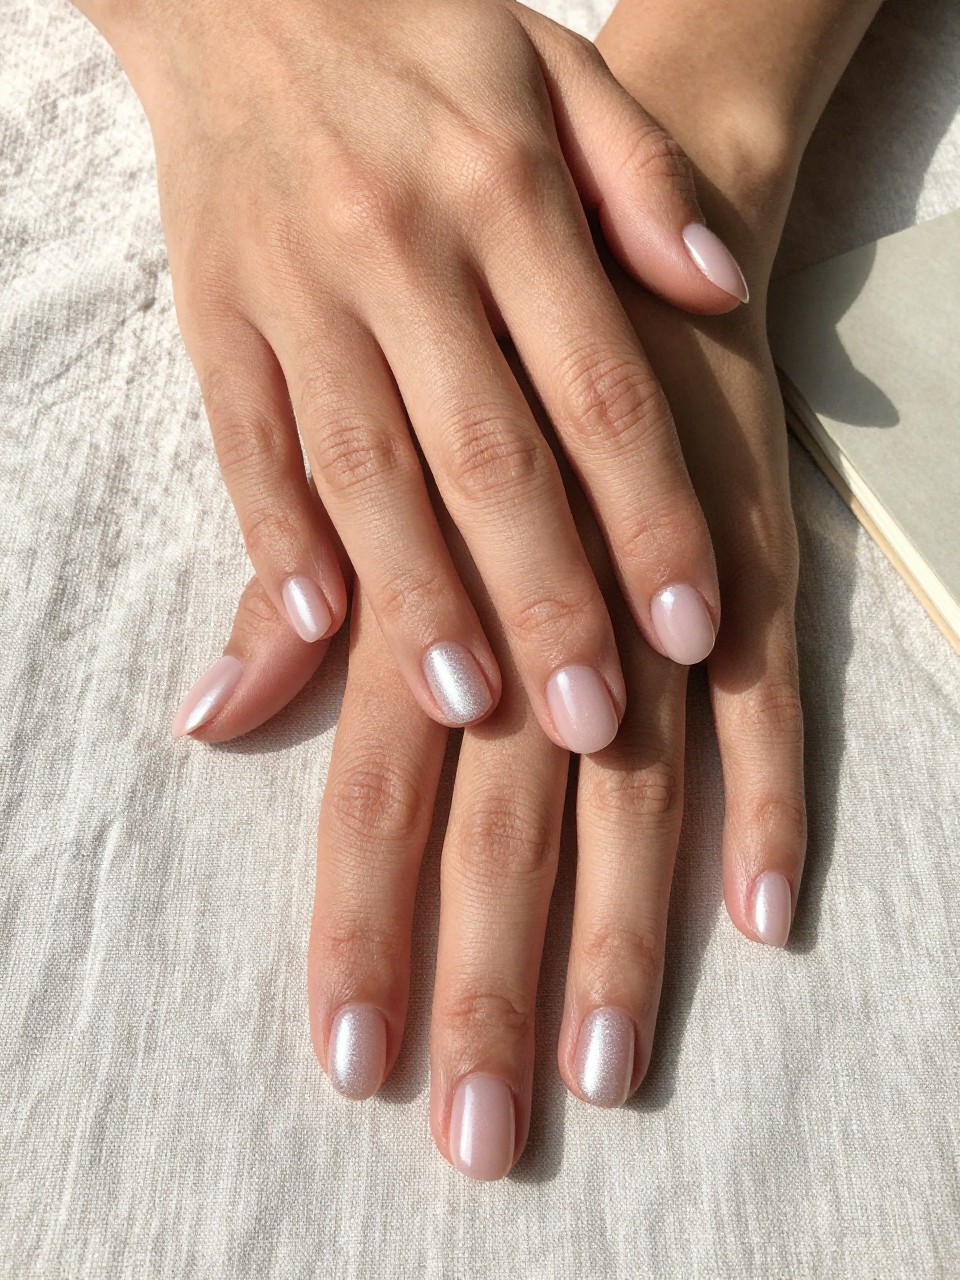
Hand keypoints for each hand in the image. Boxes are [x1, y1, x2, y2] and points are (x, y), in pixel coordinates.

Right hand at [79, 0, 751, 748]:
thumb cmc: (422, 42)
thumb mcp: (557, 70)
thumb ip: (646, 178)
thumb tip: (717, 287)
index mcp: (506, 193)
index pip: (599, 389)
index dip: (649, 518)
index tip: (692, 628)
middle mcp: (403, 251)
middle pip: (487, 458)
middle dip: (546, 598)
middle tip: (590, 721)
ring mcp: (297, 291)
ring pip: (365, 471)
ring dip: (416, 598)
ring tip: (469, 705)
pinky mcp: (214, 318)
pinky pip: (245, 442)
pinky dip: (278, 536)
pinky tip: (316, 624)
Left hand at [180, 271, 803, 1177]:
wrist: (604, 232)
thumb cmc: (465, 371)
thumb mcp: (359, 467)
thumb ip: (293, 605)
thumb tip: (206, 722)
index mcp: (431, 598)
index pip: (379, 796)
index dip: (364, 932)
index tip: (354, 1062)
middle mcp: (544, 617)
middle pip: (506, 830)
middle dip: (489, 985)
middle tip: (479, 1134)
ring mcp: (665, 596)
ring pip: (642, 795)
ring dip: (626, 942)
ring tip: (607, 1073)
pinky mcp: (759, 563)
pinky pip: (779, 705)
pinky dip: (773, 808)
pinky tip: (766, 919)